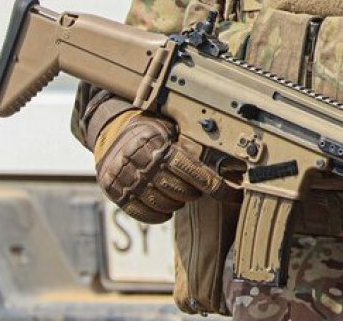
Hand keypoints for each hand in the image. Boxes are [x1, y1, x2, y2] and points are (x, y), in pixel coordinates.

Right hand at [94, 111, 224, 223]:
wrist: (112, 132)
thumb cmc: (151, 131)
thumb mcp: (170, 128)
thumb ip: (190, 143)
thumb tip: (227, 162)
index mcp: (154, 141)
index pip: (189, 168)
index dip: (212, 184)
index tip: (230, 194)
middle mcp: (137, 160)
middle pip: (176, 189)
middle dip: (193, 193)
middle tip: (198, 190)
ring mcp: (123, 177)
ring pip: (161, 204)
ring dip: (177, 204)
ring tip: (181, 196)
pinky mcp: (114, 191)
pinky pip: (141, 212)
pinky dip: (158, 215)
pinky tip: (166, 210)